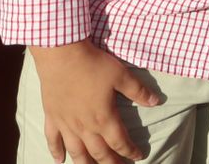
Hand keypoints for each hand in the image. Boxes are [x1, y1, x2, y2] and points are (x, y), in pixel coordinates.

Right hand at [29, 40, 159, 162]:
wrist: (62, 55)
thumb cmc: (93, 65)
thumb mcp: (121, 75)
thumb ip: (139, 91)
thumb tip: (156, 101)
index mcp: (104, 118)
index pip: (120, 141)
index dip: (130, 151)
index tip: (138, 156)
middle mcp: (85, 126)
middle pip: (99, 152)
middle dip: (110, 162)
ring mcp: (66, 124)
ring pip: (76, 151)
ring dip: (86, 163)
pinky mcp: (52, 117)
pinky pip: (53, 139)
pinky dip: (55, 152)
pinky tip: (59, 160)